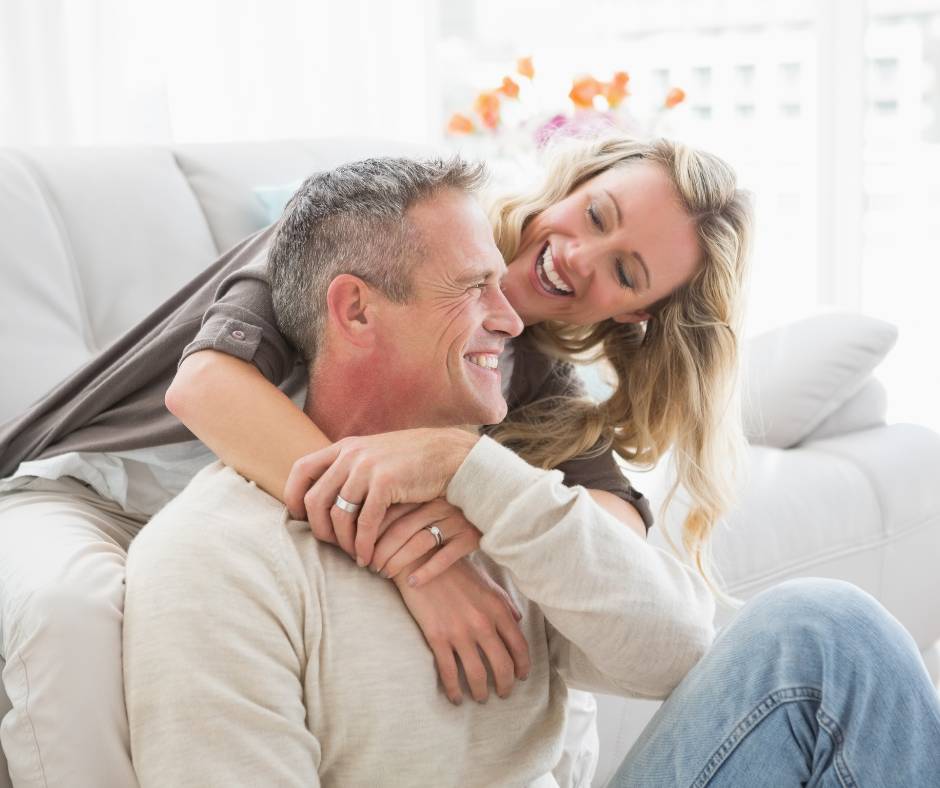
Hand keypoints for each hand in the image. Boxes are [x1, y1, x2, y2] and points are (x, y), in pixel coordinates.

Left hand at [284, 427, 478, 565]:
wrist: (450, 454)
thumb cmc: (414, 461)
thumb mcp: (376, 454)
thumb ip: (351, 467)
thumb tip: (325, 491)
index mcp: (345, 447)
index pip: (301, 470)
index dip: (293, 497)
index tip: (299, 519)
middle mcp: (351, 454)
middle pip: (315, 499)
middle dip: (319, 529)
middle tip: (331, 547)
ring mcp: (368, 467)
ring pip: (338, 514)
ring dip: (343, 542)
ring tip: (353, 555)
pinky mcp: (386, 483)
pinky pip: (365, 522)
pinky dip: (363, 544)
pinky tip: (368, 557)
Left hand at [371, 498, 481, 585]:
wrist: (492, 508)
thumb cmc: (447, 512)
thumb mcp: (425, 503)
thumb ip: (401, 510)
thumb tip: (360, 528)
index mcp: (423, 495)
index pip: (389, 513)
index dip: (371, 533)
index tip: (358, 549)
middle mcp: (439, 506)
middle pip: (401, 530)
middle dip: (380, 551)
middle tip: (369, 567)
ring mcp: (455, 521)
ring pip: (420, 543)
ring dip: (398, 562)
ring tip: (384, 575)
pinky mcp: (470, 538)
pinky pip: (445, 557)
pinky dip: (427, 571)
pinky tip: (413, 584)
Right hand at [394, 557, 529, 704]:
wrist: (422, 561)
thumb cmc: (455, 569)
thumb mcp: (486, 582)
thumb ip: (505, 603)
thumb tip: (517, 621)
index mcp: (498, 609)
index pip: (519, 646)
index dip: (523, 666)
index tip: (521, 677)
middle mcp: (483, 624)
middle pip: (502, 666)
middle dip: (505, 685)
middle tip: (503, 693)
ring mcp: (460, 633)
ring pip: (477, 675)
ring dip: (481, 692)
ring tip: (481, 697)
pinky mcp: (437, 638)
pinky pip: (449, 673)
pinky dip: (454, 690)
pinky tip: (455, 697)